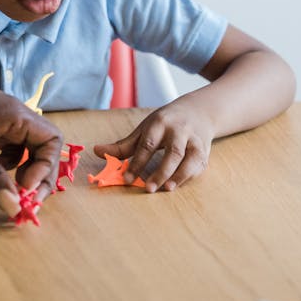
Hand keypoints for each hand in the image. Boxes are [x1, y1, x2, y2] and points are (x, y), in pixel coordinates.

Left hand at [0, 81, 62, 215]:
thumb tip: (14, 208)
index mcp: (15, 114)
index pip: (51, 139)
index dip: (46, 166)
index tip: (27, 187)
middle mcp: (14, 114)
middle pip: (41, 146)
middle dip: (37, 174)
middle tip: (25, 198)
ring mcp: (2, 119)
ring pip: (25, 148)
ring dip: (21, 169)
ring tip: (4, 184)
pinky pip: (9, 146)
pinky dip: (5, 162)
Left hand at [93, 99, 214, 192]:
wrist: (198, 111)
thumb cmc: (165, 123)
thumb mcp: (144, 129)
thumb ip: (123, 145)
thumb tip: (96, 151)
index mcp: (159, 123)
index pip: (148, 144)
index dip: (137, 162)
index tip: (127, 178)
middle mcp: (179, 130)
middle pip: (172, 151)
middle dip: (161, 171)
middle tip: (149, 188)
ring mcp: (194, 139)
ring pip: (189, 158)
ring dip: (179, 175)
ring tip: (167, 189)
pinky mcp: (204, 150)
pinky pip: (198, 165)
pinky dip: (189, 176)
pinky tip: (177, 184)